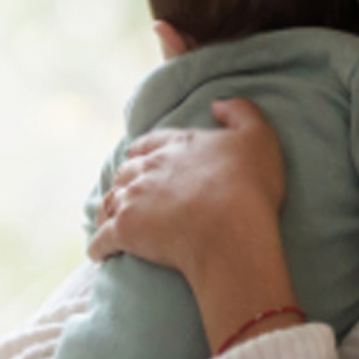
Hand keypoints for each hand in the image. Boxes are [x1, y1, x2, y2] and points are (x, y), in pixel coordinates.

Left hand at [89, 98, 285, 280]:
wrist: (231, 230)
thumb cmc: (248, 187)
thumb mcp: (260, 137)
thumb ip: (241, 113)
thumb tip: (217, 104)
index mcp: (177, 145)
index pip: (149, 144)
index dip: (143, 153)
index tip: (140, 160)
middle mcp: (148, 168)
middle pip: (125, 172)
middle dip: (126, 181)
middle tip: (131, 196)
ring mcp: (133, 198)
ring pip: (109, 202)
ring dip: (109, 211)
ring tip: (112, 223)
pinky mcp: (124, 230)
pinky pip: (101, 239)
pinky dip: (99, 246)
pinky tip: (101, 254)